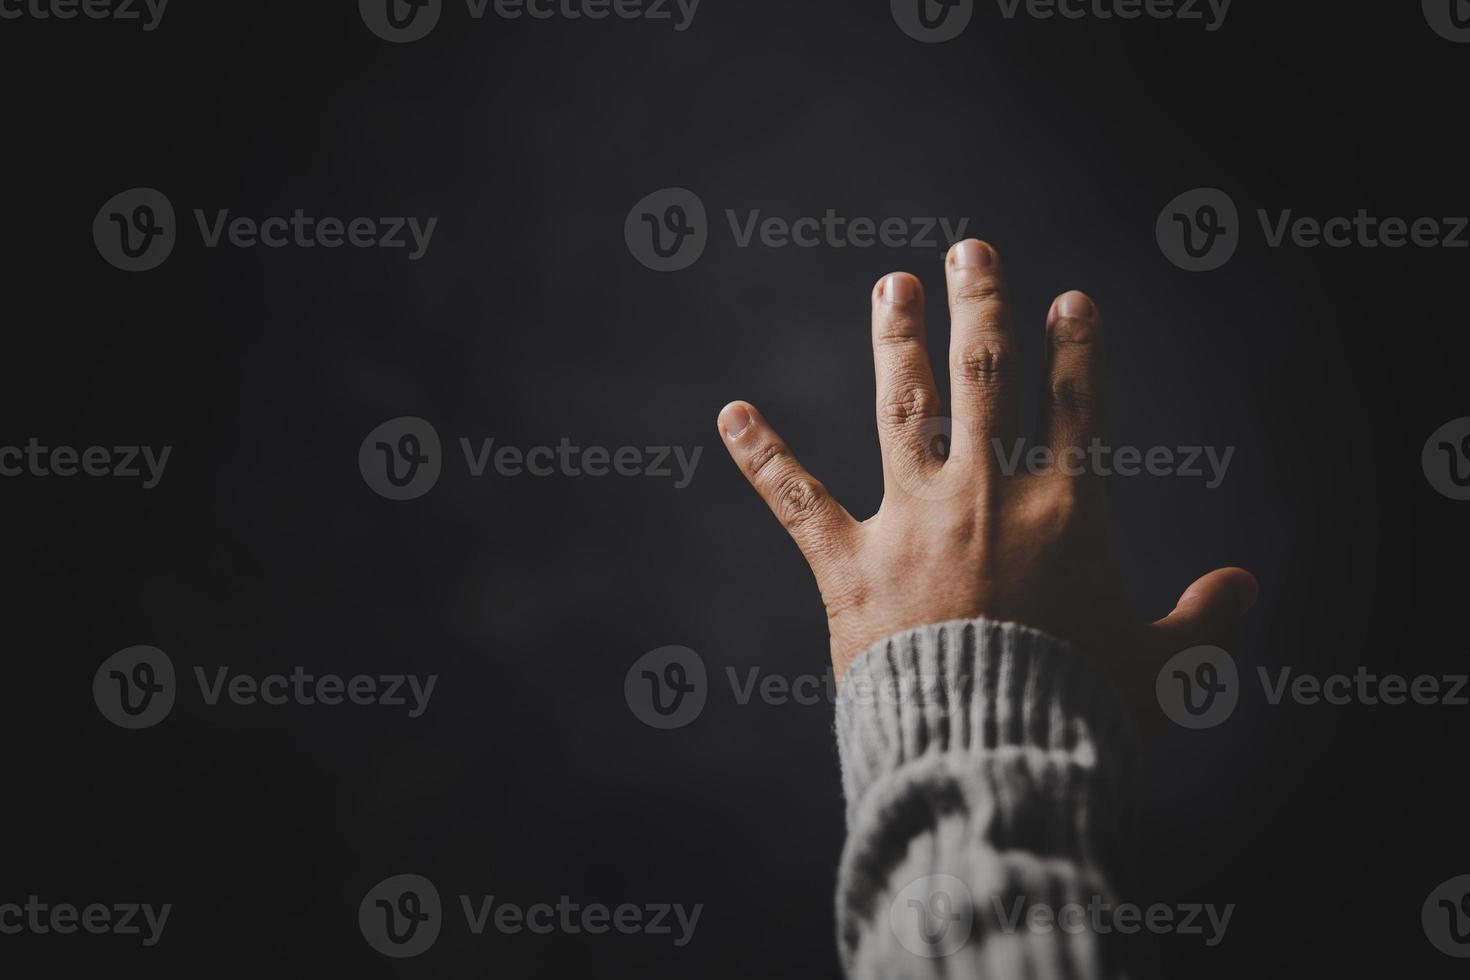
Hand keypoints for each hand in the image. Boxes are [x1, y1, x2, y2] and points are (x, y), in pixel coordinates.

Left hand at [717, 239, 1256, 692]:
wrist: (989, 757)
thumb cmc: (1080, 715)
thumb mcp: (1158, 671)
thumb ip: (1203, 623)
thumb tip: (1245, 586)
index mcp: (1067, 515)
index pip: (1075, 407)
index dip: (1076, 347)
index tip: (1069, 299)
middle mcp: (989, 499)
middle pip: (987, 380)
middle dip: (982, 308)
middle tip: (971, 249)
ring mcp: (914, 525)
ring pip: (903, 411)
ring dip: (897, 342)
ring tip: (892, 286)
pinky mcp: (850, 567)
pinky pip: (799, 500)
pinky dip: (763, 456)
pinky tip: (730, 413)